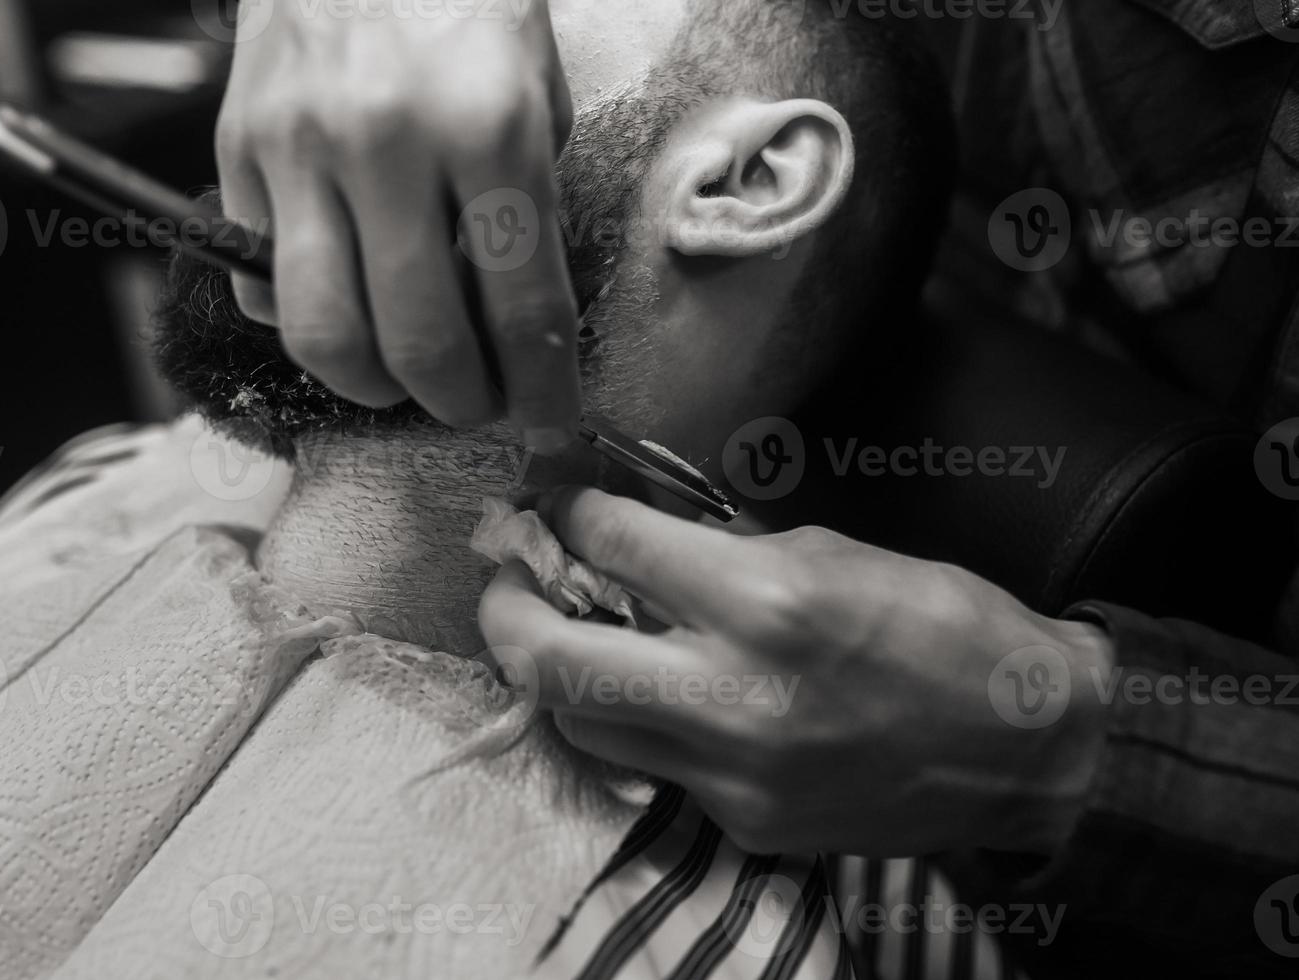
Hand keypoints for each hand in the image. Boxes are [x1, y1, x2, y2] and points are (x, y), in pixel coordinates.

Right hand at [217, 0, 580, 450]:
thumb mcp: (534, 87)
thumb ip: (525, 203)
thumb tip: (509, 318)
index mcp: (488, 126)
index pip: (523, 308)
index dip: (543, 389)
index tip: (552, 424)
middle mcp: (386, 144)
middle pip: (419, 344)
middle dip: (462, 403)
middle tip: (481, 407)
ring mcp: (299, 149)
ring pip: (322, 336)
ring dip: (373, 387)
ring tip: (405, 381)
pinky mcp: (237, 149)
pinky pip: (258, 282)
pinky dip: (301, 320)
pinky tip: (342, 305)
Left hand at [478, 487, 1115, 858]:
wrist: (1030, 749)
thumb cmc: (946, 627)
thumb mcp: (834, 552)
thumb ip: (722, 551)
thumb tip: (634, 534)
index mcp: (767, 603)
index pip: (615, 544)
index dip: (566, 509)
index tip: (551, 493)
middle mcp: (733, 697)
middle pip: (551, 659)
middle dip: (506, 604)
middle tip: (506, 569)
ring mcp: (732, 775)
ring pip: (582, 722)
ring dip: (556, 667)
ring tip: (563, 626)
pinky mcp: (743, 823)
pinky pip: (651, 762)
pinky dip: (633, 715)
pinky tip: (649, 684)